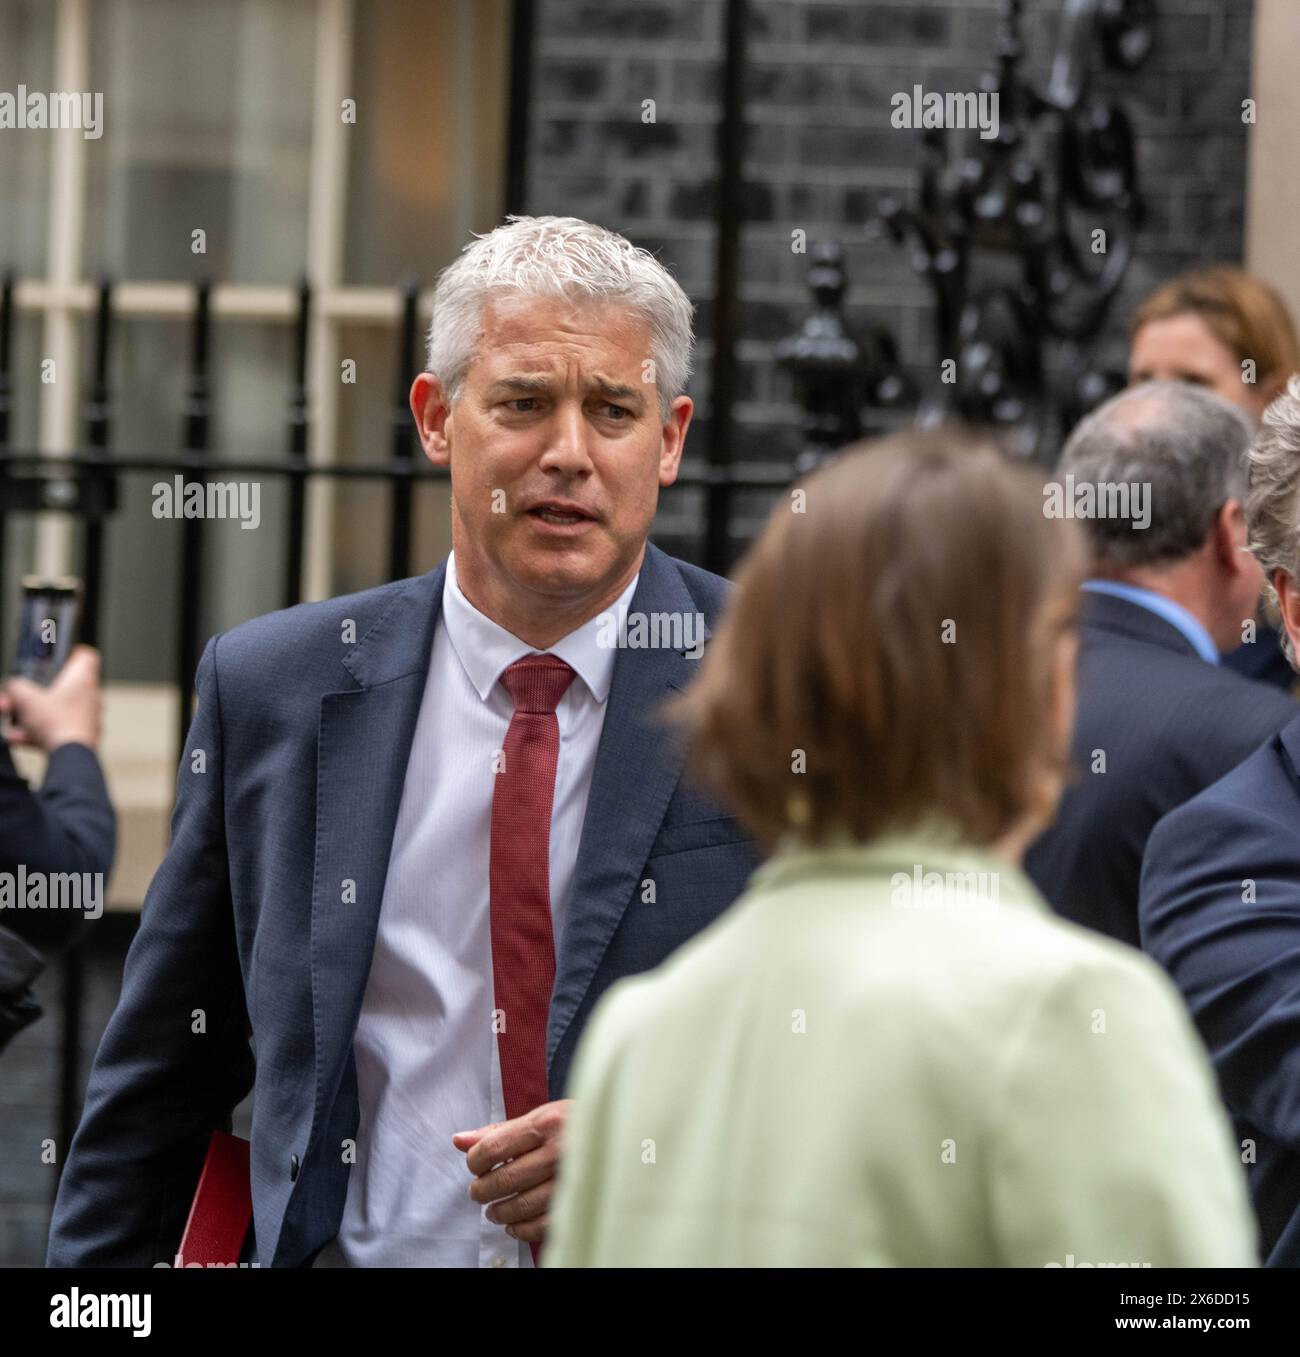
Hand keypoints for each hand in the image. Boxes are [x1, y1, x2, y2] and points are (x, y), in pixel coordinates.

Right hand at [0, 646, 103, 751]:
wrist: (70, 754)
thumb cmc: (57, 722)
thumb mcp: (26, 698)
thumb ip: (16, 687)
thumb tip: (14, 686)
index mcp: (83, 679)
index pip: (87, 656)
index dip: (73, 653)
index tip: (60, 656)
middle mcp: (90, 696)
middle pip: (63, 687)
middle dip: (37, 694)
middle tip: (21, 698)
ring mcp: (88, 717)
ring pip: (57, 711)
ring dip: (33, 716)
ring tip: (14, 724)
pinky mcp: (83, 736)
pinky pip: (57, 730)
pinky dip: (39, 733)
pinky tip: (18, 739)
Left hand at [453, 1098, 571, 1244]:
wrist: (624, 1133)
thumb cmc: (576, 1125)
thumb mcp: (541, 1117)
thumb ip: (500, 1131)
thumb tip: (459, 1141)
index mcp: (547, 1123)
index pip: (493, 1148)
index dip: (475, 1161)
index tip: (475, 1166)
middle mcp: (559, 1151)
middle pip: (503, 1180)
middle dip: (482, 1191)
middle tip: (479, 1191)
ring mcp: (571, 1180)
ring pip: (520, 1207)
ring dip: (499, 1213)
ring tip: (494, 1210)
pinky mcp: (580, 1203)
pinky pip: (541, 1226)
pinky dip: (521, 1229)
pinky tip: (514, 1224)